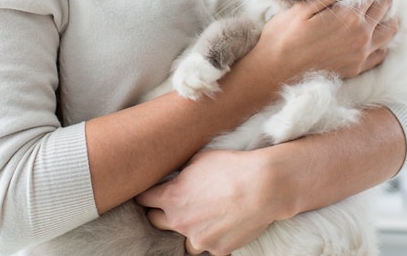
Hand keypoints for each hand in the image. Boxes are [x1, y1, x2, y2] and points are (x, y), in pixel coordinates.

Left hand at [136, 149, 275, 255]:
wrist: (263, 187)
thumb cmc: (231, 167)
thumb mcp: (199, 159)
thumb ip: (182, 173)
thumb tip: (177, 176)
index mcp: (171, 198)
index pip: (143, 199)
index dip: (145, 193)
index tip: (149, 191)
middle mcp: (180, 221)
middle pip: (155, 221)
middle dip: (159, 212)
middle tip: (171, 203)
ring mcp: (199, 239)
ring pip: (183, 240)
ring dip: (188, 230)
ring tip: (201, 218)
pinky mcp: (219, 249)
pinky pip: (209, 246)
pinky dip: (213, 238)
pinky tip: (223, 224)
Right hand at [250, 0, 397, 80]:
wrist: (273, 73)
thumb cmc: (282, 37)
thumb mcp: (304, 8)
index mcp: (349, 17)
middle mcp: (361, 36)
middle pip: (383, 9)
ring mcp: (360, 54)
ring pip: (388, 31)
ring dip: (388, 17)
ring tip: (381, 9)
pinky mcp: (355, 68)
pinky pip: (380, 54)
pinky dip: (382, 42)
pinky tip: (374, 35)